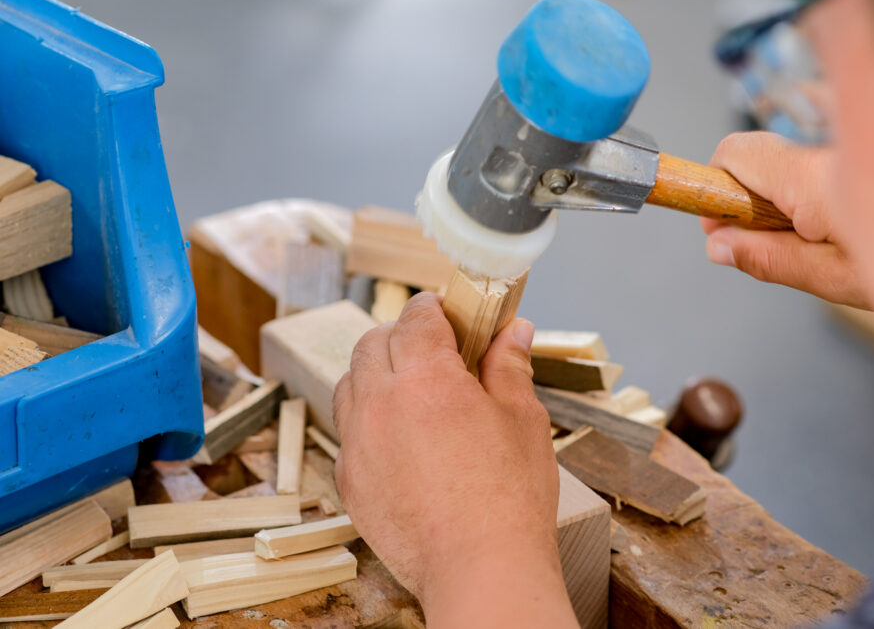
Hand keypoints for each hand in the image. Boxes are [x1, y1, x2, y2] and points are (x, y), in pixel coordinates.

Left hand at [333, 293, 577, 627]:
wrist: (480, 568)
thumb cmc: (510, 497)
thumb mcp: (522, 418)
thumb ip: (509, 366)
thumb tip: (513, 330)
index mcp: (427, 378)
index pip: (416, 317)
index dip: (434, 308)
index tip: (448, 312)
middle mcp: (381, 403)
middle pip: (373, 343)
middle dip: (401, 335)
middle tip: (434, 349)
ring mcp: (358, 443)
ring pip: (350, 383)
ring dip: (376, 374)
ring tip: (412, 391)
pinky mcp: (350, 480)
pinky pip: (347, 432)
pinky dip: (367, 421)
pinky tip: (400, 438)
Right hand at [702, 131, 872, 308]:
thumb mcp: (836, 277)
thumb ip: (772, 258)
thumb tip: (720, 245)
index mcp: (812, 176)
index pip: (734, 153)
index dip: (716, 187)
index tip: (721, 222)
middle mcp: (834, 146)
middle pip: (763, 155)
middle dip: (756, 196)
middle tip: (777, 239)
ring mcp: (858, 140)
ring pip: (798, 159)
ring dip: (794, 195)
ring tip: (826, 236)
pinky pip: (831, 158)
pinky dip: (827, 188)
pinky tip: (851, 219)